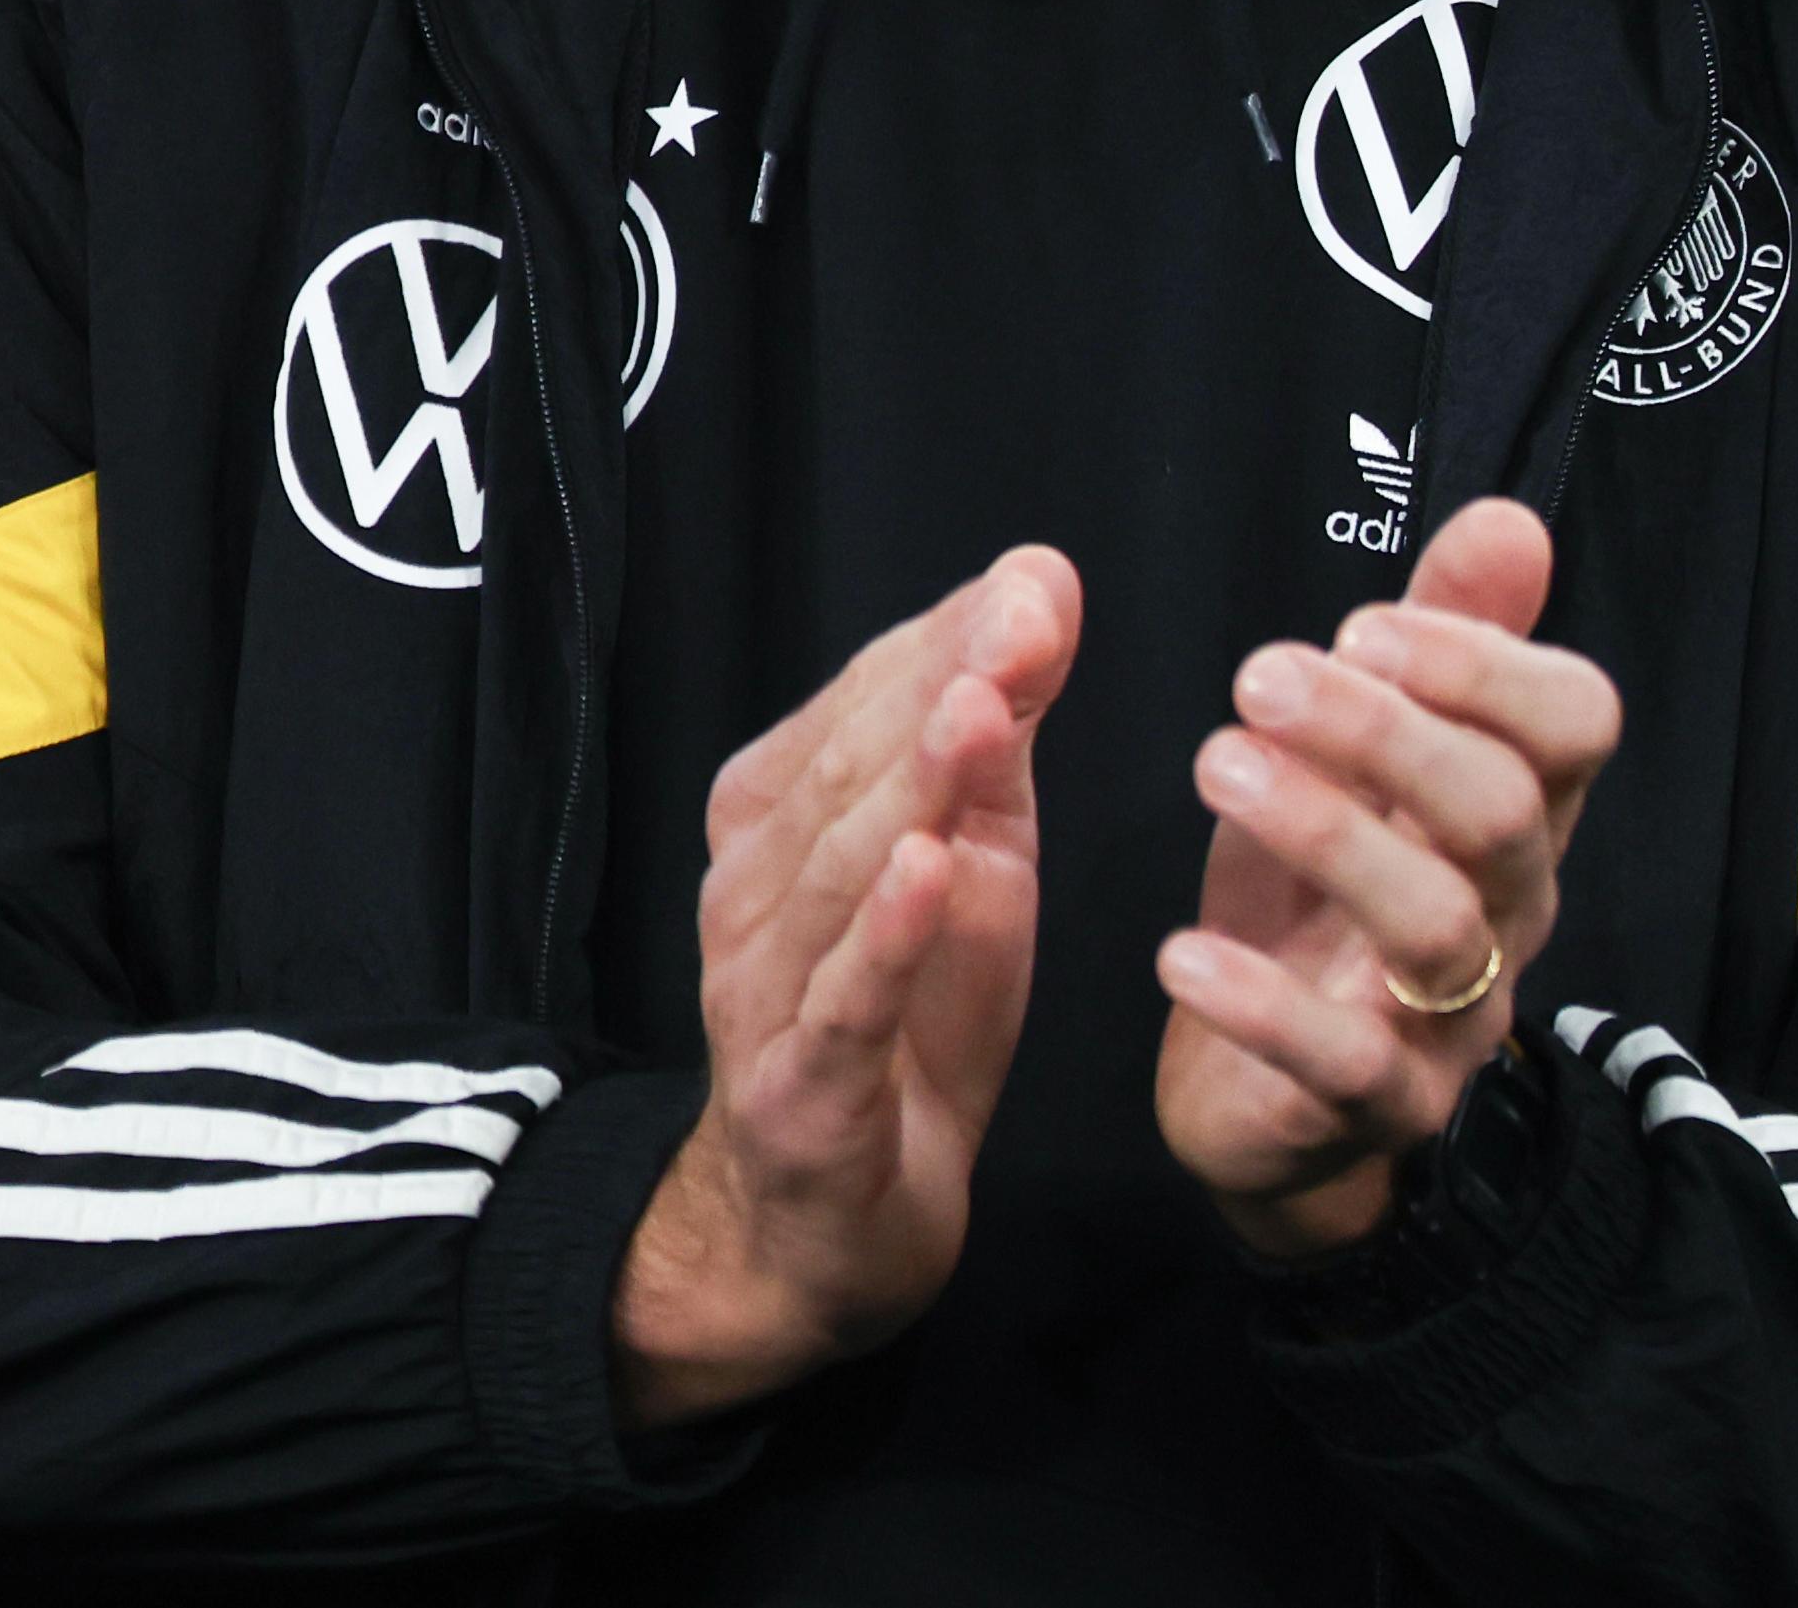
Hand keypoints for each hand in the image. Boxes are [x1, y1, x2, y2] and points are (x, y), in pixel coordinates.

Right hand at [609, 546, 1078, 1430]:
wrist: (838, 1214)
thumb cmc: (913, 1012)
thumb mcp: (978, 856)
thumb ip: (999, 734)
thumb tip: (1039, 587)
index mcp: (787, 816)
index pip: (867, 701)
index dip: (953, 639)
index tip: (1038, 584)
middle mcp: (757, 887)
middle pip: (851, 769)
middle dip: (940, 685)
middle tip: (1025, 619)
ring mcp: (765, 987)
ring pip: (842, 870)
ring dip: (911, 786)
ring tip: (978, 710)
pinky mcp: (800, 1085)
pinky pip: (841, 1001)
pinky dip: (884, 936)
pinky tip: (930, 872)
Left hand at [1157, 495, 1621, 1260]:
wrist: (1276, 1103)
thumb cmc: (1320, 902)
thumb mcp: (1368, 763)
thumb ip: (1440, 641)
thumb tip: (1509, 522)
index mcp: (1517, 812)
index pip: (1574, 724)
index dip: (1485, 665)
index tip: (1362, 625)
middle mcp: (1509, 909)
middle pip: (1503, 810)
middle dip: (1386, 732)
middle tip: (1258, 675)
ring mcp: (1453, 1017)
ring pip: (1437, 926)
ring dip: (1328, 834)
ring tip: (1214, 767)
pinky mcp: (1378, 1107)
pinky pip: (1343, 1064)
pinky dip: (1263, 1005)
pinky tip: (1181, 951)